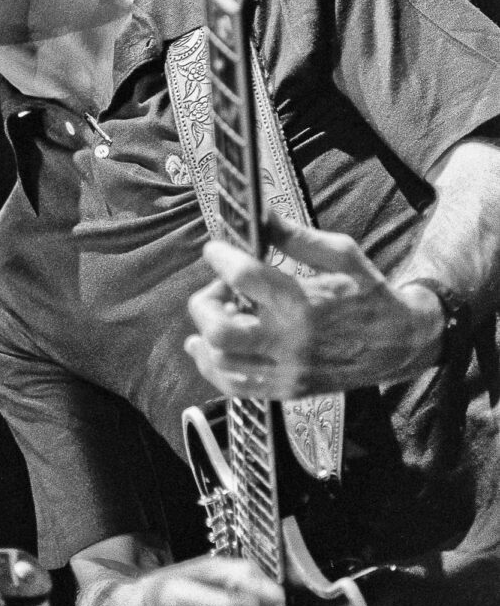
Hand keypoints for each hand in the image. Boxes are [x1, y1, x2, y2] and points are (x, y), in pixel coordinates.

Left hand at [185, 211, 443, 396]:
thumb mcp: (341, 254)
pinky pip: (234, 386)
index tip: (216, 250)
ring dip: (207, 333)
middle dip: (205, 303)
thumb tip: (260, 215)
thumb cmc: (370, 294)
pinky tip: (207, 346)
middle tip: (219, 288)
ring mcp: (288, 371)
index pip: (244, 277)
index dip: (221, 257)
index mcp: (305, 302)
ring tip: (224, 313)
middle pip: (220, 330)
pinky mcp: (287, 390)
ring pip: (221, 362)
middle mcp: (292, 342)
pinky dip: (212, 365)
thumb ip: (295, 236)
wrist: (400, 343)